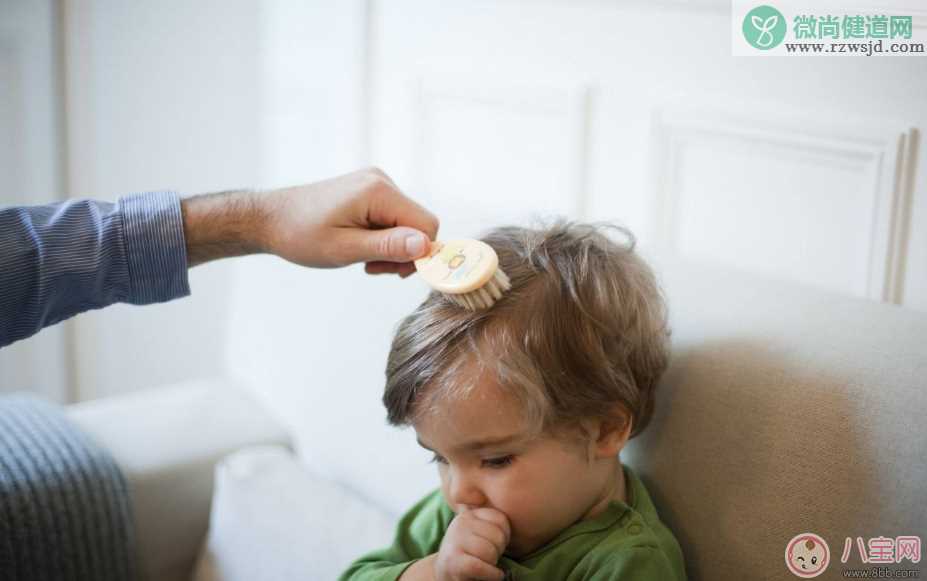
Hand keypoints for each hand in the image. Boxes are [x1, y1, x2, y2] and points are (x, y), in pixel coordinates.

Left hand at [260, 167, 438, 275]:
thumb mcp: (345, 248)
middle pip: (418, 224)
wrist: (271, 219)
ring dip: (391, 248)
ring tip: (362, 258)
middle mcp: (382, 181)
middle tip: (371, 267)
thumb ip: (387, 246)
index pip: (426, 225)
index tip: (392, 273)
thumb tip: (425, 246)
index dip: (418, 255)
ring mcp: (376, 183)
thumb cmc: (301, 235)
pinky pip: (393, 218)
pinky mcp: (370, 191)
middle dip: (402, 252)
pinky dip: (382, 238)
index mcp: (379, 191)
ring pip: (407, 224)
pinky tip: (360, 245)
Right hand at [434, 506, 510, 580]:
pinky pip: (480, 566)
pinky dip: (492, 575)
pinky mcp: (452, 560)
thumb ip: (491, 524)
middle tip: (490, 558)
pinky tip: (492, 575)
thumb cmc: (470, 554)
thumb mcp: (479, 533)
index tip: (497, 545)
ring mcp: (455, 540)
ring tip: (487, 565)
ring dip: (493, 564)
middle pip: (497, 536)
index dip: (505, 536)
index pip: (501, 519)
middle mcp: (461, 523)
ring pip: (490, 552)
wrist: (446, 572)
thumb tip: (518, 511)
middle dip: (499, 551)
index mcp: (470, 514)